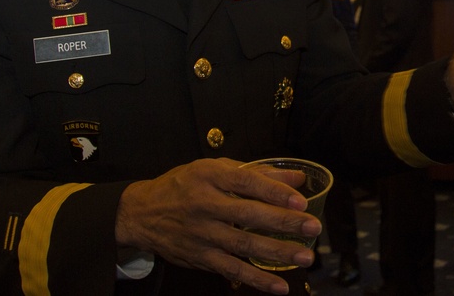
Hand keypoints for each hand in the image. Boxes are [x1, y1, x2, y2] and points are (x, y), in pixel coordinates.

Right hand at [115, 158, 321, 294]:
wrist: (141, 213)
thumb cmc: (184, 185)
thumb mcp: (214, 169)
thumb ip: (257, 172)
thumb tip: (297, 176)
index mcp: (211, 177)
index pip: (247, 183)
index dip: (274, 192)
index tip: (300, 201)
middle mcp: (206, 205)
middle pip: (249, 215)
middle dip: (284, 223)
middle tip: (313, 228)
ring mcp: (203, 234)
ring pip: (244, 245)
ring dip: (277, 253)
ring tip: (304, 257)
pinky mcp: (201, 257)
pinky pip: (232, 270)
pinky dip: (256, 280)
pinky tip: (279, 286)